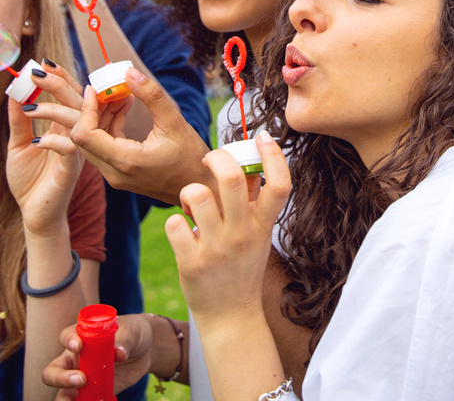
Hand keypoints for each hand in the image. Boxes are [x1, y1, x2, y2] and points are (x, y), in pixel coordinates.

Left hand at [7, 63, 84, 235]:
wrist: (35, 215)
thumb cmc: (30, 181)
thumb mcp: (19, 144)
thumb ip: (19, 119)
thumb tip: (14, 90)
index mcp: (65, 129)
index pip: (68, 97)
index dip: (60, 78)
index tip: (44, 62)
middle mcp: (75, 136)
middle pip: (76, 102)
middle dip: (61, 82)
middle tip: (42, 68)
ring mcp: (76, 152)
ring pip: (76, 121)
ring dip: (55, 107)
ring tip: (32, 101)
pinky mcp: (71, 170)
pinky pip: (68, 149)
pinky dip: (52, 140)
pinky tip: (36, 140)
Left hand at [27, 67, 211, 205]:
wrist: (200, 189)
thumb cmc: (192, 157)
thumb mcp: (175, 121)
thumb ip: (151, 95)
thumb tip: (128, 71)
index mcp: (125, 162)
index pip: (84, 135)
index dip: (84, 108)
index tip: (93, 88)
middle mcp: (113, 172)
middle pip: (77, 138)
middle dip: (67, 106)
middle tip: (46, 80)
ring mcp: (114, 174)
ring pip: (87, 141)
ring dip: (88, 114)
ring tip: (93, 89)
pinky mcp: (119, 171)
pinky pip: (101, 144)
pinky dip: (104, 123)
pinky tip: (120, 105)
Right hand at [41, 314, 152, 400]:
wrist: (144, 352)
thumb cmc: (132, 334)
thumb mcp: (131, 333)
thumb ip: (124, 341)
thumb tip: (119, 354)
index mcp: (81, 337)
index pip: (66, 337)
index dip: (69, 341)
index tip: (78, 346)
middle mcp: (75, 359)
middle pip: (53, 371)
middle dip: (61, 378)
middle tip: (81, 380)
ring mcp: (82, 378)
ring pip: (63, 393)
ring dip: (66, 400)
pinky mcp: (92, 393)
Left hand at [166, 131, 289, 323]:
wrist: (232, 316)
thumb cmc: (243, 269)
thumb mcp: (258, 236)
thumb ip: (254, 204)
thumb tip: (250, 165)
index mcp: (262, 225)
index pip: (280, 184)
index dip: (274, 155)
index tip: (264, 137)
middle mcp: (243, 234)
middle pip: (233, 179)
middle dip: (216, 158)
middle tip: (208, 159)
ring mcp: (217, 249)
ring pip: (196, 194)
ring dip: (188, 191)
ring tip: (190, 203)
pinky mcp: (192, 262)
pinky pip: (174, 224)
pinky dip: (173, 221)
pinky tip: (181, 230)